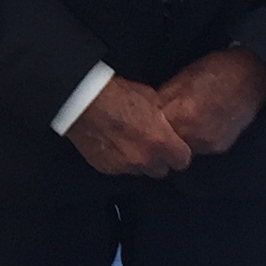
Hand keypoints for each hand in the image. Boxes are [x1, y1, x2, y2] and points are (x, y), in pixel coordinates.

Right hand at [66, 74, 193, 177]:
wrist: (82, 101)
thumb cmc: (116, 95)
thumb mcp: (150, 97)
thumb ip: (162, 117)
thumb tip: (165, 121)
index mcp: (160, 141)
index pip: (182, 160)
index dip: (178, 152)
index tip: (174, 146)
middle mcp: (144, 158)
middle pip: (161, 170)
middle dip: (159, 159)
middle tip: (151, 144)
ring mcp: (124, 166)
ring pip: (139, 171)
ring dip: (139, 160)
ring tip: (129, 141)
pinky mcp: (105, 168)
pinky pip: (119, 169)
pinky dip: (119, 159)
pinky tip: (113, 143)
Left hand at [153, 46, 265, 157]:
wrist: (251, 75)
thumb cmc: (214, 71)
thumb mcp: (180, 79)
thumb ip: (162, 101)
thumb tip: (147, 114)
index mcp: (180, 114)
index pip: (151, 131)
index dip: (147, 126)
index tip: (145, 121)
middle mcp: (194, 133)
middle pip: (165, 145)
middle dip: (162, 136)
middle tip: (164, 122)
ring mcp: (208, 143)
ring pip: (181, 149)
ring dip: (179, 139)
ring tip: (184, 122)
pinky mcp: (220, 148)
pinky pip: (198, 149)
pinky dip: (195, 140)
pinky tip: (199, 125)